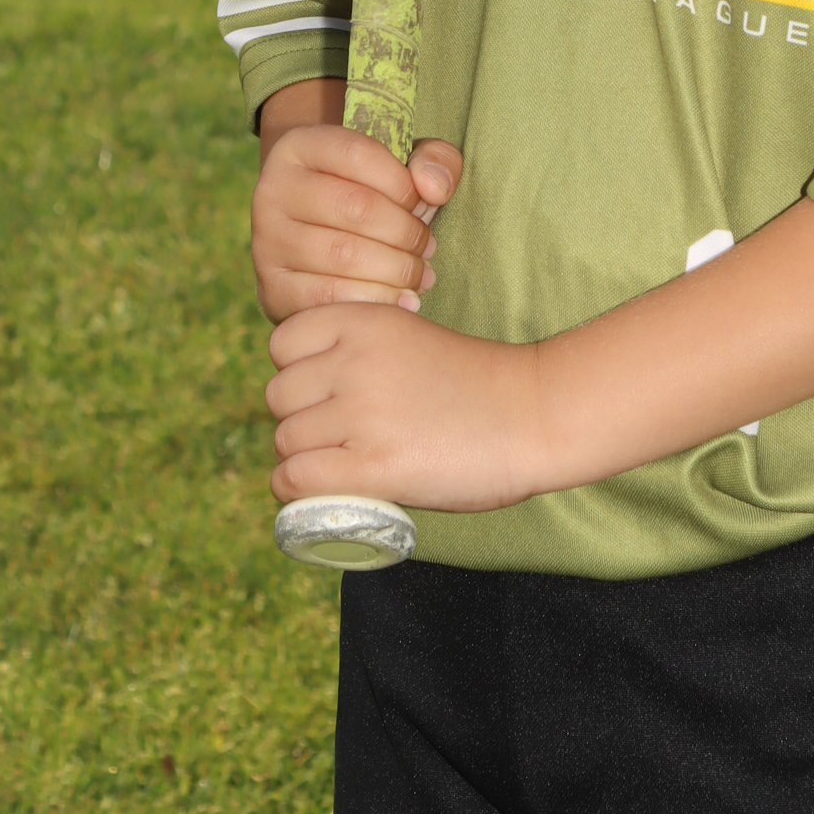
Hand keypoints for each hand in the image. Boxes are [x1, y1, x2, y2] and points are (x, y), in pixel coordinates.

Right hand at [250, 122, 462, 324]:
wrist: (321, 247)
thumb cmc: (374, 198)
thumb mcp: (405, 167)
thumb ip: (435, 160)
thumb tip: (434, 188)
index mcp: (299, 146)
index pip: (358, 154)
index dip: (403, 183)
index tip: (423, 203)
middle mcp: (272, 189)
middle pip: (356, 207)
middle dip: (407, 232)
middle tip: (427, 247)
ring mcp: (267, 241)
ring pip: (345, 255)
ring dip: (398, 269)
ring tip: (419, 274)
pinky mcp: (273, 288)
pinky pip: (330, 298)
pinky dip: (377, 300)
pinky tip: (402, 300)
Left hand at [267, 305, 542, 514]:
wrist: (535, 414)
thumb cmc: (475, 383)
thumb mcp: (409, 337)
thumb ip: (359, 351)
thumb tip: (306, 389)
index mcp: (365, 321)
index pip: (282, 345)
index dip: (297, 373)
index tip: (326, 393)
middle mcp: (355, 360)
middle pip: (279, 397)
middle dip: (300, 419)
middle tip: (338, 437)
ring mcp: (363, 413)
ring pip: (285, 442)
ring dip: (304, 459)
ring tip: (341, 466)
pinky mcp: (373, 465)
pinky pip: (295, 479)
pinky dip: (299, 491)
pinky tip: (324, 492)